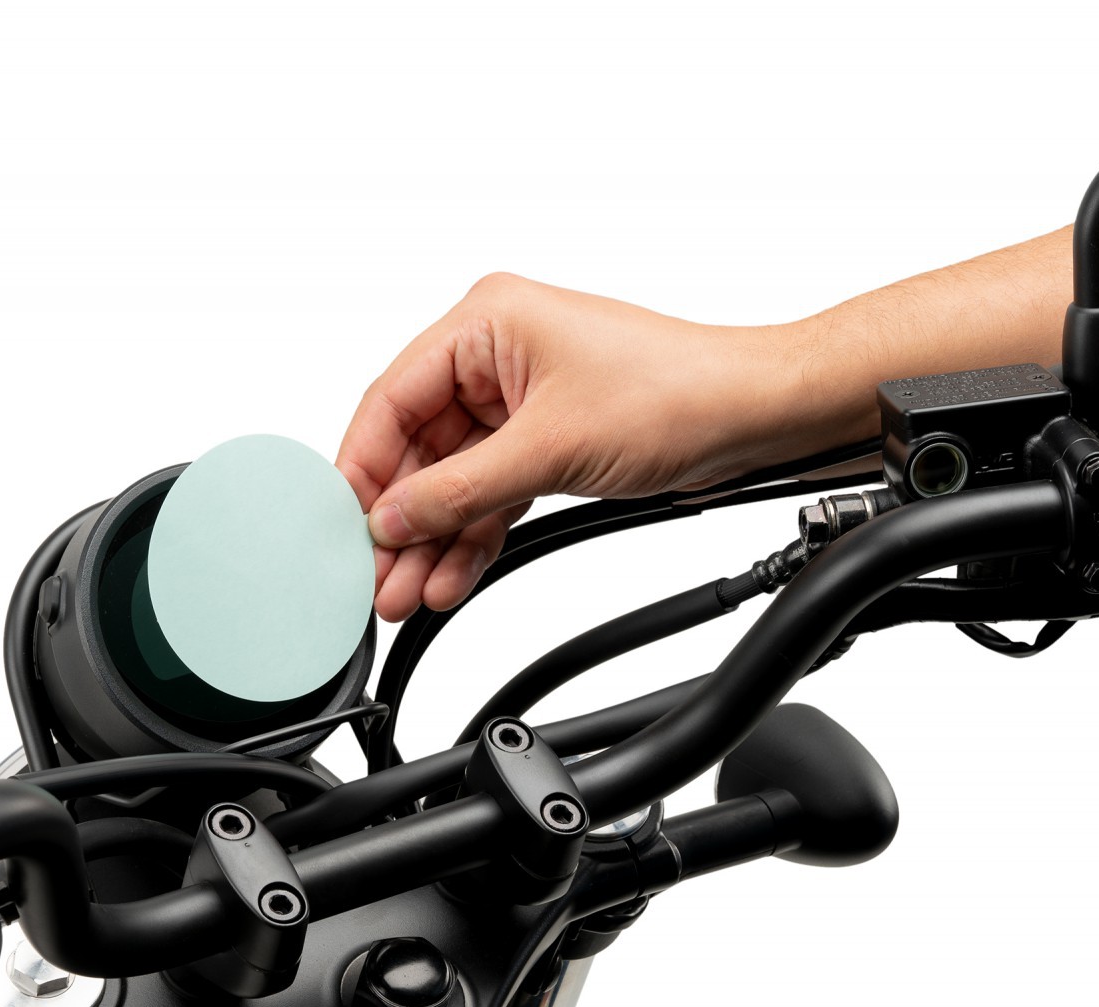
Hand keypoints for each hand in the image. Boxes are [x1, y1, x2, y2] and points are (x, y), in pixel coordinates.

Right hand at [336, 273, 813, 620]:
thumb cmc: (677, 394)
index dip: (363, 468)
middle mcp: (495, 354)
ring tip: (407, 592)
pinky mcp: (544, 437)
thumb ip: (459, 490)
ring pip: (452, 477)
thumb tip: (392, 518)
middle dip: (400, 518)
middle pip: (417, 446)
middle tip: (375, 575)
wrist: (755, 415)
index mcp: (486, 322)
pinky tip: (449, 576)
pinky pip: (489, 490)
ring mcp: (519, 398)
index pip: (392, 398)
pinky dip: (472, 533)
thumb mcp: (550, 449)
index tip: (343, 523)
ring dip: (432, 537)